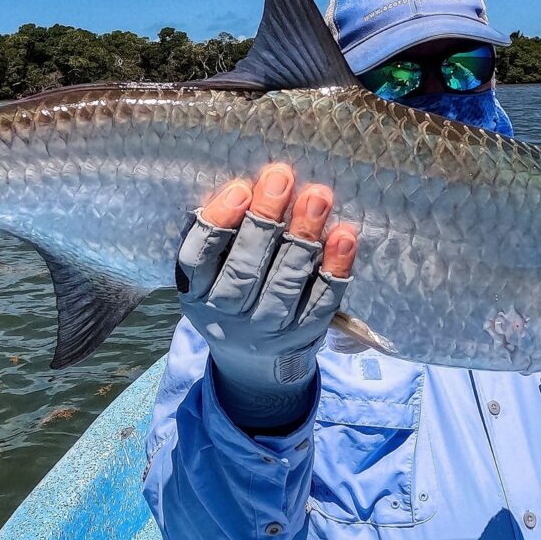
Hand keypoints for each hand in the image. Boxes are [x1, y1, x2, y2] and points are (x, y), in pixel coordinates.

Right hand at [175, 163, 357, 428]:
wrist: (255, 362)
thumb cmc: (231, 292)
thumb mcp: (211, 271)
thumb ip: (224, 233)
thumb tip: (251, 186)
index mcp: (196, 293)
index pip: (199, 258)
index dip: (217, 223)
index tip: (239, 189)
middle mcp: (228, 316)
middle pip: (245, 269)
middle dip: (265, 220)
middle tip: (281, 177)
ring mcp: (269, 328)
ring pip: (285, 283)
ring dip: (303, 237)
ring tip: (317, 197)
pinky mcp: (306, 333)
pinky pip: (323, 299)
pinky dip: (335, 267)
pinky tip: (344, 235)